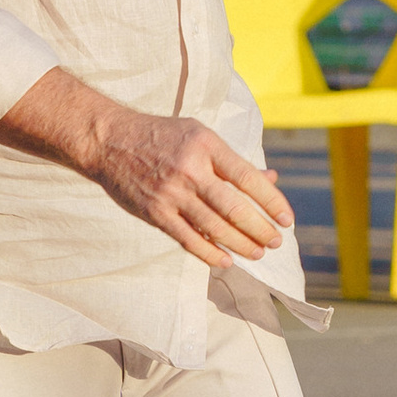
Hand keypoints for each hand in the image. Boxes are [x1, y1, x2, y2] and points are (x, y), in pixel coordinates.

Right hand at [90, 107, 292, 266]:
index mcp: (207, 146)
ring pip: (215, 227)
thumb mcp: (200, 136)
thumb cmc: (162, 137)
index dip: (272, 202)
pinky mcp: (155, 212)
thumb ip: (234, 161)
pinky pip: (188, 239)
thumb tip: (271, 180)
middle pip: (235, 208)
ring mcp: (172, 193)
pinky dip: (210, 253)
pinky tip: (226, 260)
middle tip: (275, 242)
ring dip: (241, 244)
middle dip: (260, 229)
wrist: (110, 141)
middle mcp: (191, 169)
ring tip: (258, 253)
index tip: (286, 220)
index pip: (248, 179)